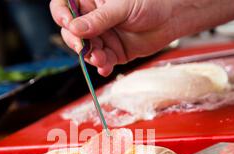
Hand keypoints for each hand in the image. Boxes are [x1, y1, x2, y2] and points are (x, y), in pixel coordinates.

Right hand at [51, 0, 176, 75]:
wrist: (172, 17)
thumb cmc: (150, 2)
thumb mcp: (122, 6)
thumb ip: (99, 19)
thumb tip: (74, 28)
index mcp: (90, 0)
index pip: (64, 6)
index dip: (61, 14)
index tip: (67, 23)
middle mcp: (93, 19)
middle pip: (71, 32)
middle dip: (76, 42)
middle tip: (83, 48)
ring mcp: (102, 36)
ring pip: (86, 50)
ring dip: (91, 57)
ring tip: (102, 59)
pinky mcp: (113, 52)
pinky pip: (101, 61)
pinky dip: (102, 66)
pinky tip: (105, 68)